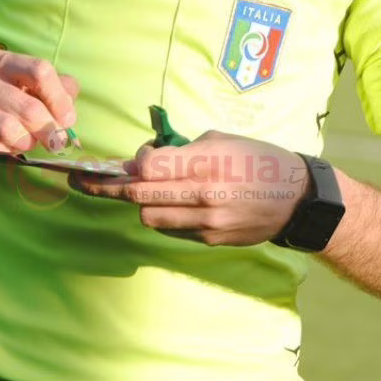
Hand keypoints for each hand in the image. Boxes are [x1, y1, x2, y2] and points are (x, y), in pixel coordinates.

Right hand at [0, 50, 78, 162]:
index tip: (67, 119)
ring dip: (27, 143)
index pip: (41, 71)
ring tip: (27, 143)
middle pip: (31, 108)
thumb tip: (72, 94)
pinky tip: (5, 147)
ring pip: (11, 130)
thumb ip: (45, 85)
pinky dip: (6, 152)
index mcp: (0, 62)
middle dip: (49, 131)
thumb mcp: (10, 82)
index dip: (60, 99)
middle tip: (53, 141)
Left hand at [70, 131, 308, 245]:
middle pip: (138, 195)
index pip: (148, 167)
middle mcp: (203, 194)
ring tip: (141, 192)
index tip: (128, 160)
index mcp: (207, 162)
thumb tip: (143, 160)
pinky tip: (172, 205)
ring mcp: (206, 222)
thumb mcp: (222, 140)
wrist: (296, 199)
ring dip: (139, 204)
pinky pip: (170, 229)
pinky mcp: (209, 239)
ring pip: (148, 217)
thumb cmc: (258, 160)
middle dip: (108, 188)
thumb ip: (181, 150)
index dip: (131, 163)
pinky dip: (163, 216)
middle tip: (84, 182)